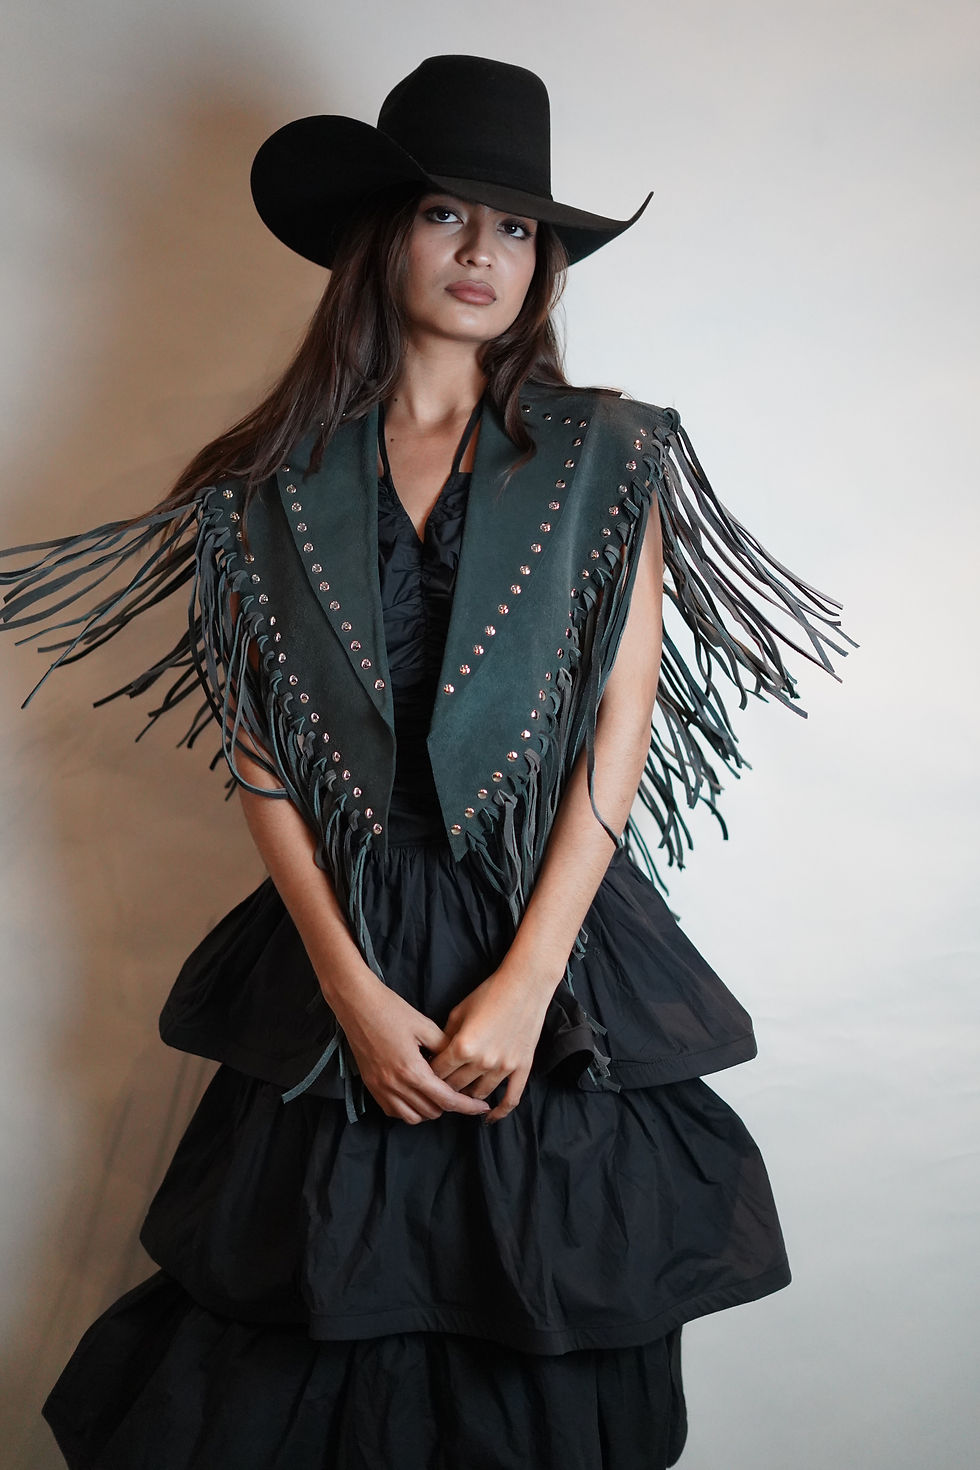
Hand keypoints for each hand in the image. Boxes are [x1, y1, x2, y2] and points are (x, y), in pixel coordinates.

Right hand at [334, 978, 490, 1125]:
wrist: (356, 1004)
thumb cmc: (391, 1010)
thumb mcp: (425, 1025)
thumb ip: (445, 1048)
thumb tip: (459, 1062)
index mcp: (412, 1070)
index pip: (446, 1100)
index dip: (467, 1106)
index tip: (481, 1107)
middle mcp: (395, 1085)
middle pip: (431, 1111)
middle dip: (449, 1106)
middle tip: (459, 1092)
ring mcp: (380, 1088)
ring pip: (412, 1117)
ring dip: (428, 1110)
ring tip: (438, 1095)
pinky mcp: (370, 1086)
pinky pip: (393, 1111)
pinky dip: (408, 1110)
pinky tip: (416, 1095)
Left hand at [428, 966, 553, 1122]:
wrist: (524, 985)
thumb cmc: (489, 993)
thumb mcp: (458, 1012)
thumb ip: (445, 1038)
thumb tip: (436, 1058)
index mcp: (462, 1046)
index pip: (437, 1073)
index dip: (428, 1074)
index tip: (425, 1074)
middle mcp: (482, 1061)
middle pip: (455, 1087)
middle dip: (444, 1087)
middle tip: (439, 1086)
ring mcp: (504, 1067)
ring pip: (478, 1095)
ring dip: (467, 1096)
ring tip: (460, 1094)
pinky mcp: (522, 1067)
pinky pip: (511, 1099)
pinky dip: (500, 1112)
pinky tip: (489, 1118)